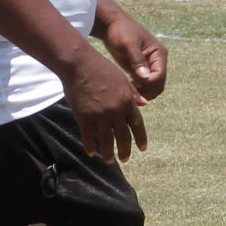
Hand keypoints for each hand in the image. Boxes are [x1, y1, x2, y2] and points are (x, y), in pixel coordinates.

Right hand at [61, 47, 147, 162]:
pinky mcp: (84, 117)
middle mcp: (116, 110)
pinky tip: (91, 153)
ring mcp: (100, 115)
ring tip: (109, 160)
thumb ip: (133, 93)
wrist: (80, 64)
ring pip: (106, 140)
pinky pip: (88, 136)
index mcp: (127, 101)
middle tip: (125, 159)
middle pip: (123, 136)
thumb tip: (145, 103)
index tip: (142, 149)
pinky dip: (90, 146)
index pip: (137, 125)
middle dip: (125, 150)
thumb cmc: (101, 69)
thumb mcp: (122, 79)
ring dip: (108, 153)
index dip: (140, 138)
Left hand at [98, 8, 168, 100]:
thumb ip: (137, 60)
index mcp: (159, 53)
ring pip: (152, 87)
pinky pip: (144, 85)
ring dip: (143, 93)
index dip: (148, 84)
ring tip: (128, 91)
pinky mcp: (140, 69)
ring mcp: (150, 66)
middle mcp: (157, 61)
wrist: (111, 26)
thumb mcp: (129, 44)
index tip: (134, 84)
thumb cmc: (120, 31)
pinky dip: (138, 90)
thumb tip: (146, 78)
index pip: (159, 76)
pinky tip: (126, 89)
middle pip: (158, 84)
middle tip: (131, 93)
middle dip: (147, 91)